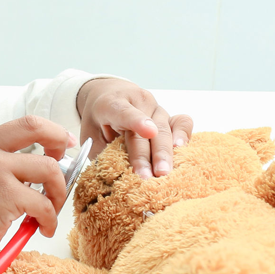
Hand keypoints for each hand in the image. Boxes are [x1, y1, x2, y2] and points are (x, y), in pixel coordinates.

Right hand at [0, 116, 75, 264]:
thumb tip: (46, 169)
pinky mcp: (6, 194)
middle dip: (61, 144)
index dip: (51, 131)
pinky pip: (44, 204)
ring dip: (58, 194)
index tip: (64, 144)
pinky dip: (49, 220)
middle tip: (68, 168)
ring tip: (50, 212)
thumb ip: (3, 164)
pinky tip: (42, 228)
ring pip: (49, 169)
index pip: (25, 123)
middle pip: (39, 130)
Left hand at [75, 78, 193, 178]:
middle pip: (147, 129)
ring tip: (164, 173)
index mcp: (112, 103)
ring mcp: (155, 108)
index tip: (148, 131)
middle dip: (149, 155)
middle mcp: (138, 102)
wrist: (108, 94)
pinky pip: (182, 123)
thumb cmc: (98, 119)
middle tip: (150, 176)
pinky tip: (182, 151)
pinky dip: (184, 136)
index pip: (124, 111)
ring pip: (165, 129)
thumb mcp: (90, 135)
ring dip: (165, 154)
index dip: (136, 121)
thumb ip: (101, 153)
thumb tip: (114, 179)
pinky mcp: (168, 115)